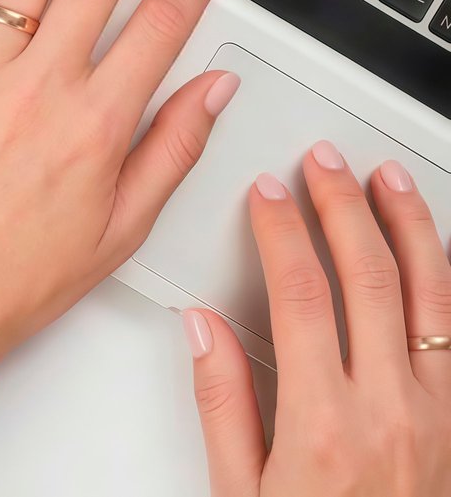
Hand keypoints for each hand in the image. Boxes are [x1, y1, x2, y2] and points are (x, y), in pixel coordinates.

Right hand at [186, 148, 450, 496]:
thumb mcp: (240, 492)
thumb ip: (224, 404)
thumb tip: (201, 331)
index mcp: (324, 422)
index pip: (302, 292)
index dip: (283, 230)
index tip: (269, 195)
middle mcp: (391, 409)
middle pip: (370, 276)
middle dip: (343, 205)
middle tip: (322, 164)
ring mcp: (440, 415)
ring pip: (434, 293)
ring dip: (409, 226)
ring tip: (387, 181)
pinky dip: (450, 281)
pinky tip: (437, 253)